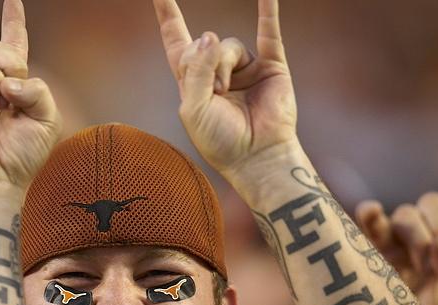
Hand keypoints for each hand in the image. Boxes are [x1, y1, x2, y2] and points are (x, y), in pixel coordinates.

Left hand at [152, 0, 296, 177]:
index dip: (168, 17)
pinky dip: (267, 10)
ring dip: (224, 65)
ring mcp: (244, 69)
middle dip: (203, 62)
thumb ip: (196, 71)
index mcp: (193, 83)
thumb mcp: (193, 109)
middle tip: (215, 91)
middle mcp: (217, 73)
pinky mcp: (270, 67)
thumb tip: (210, 35)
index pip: (177, 43)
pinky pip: (268, 33)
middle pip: (201, 42)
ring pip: (227, 44)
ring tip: (227, 91)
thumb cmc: (220, 141)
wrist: (255, 157)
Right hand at [355, 187, 437, 304]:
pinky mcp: (370, 250)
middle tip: (433, 260)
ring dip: (411, 231)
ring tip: (413, 265)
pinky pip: (369, 221)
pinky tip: (371, 212)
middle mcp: (426, 237)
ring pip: (405, 213)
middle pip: (431, 204)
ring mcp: (397, 242)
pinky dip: (370, 214)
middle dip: (437, 226)